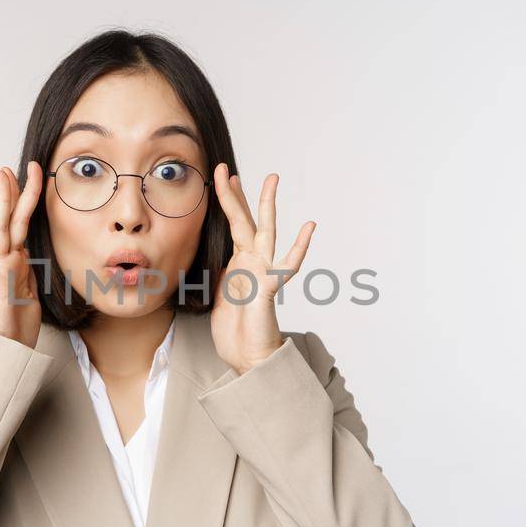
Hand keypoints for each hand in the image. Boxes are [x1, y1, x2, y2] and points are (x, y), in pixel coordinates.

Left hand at [208, 164, 315, 374]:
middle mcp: (251, 262)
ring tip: (271, 180)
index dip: (227, 201)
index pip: (233, 225)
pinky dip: (299, 247)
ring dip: (267, 206)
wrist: (248, 358)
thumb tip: (217, 259)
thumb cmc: (236, 330)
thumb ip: (220, 273)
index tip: (223, 178)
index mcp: (238, 263)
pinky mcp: (268, 288)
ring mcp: (262, 273)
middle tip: (227, 168)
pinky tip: (309, 227)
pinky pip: (286, 265)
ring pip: (265, 233)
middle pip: (244, 221)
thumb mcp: (218, 295)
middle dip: (236, 195)